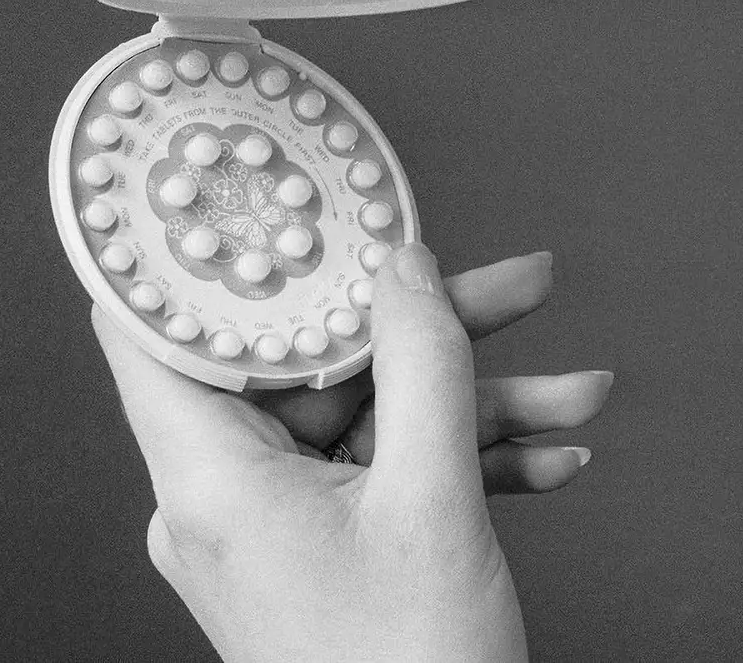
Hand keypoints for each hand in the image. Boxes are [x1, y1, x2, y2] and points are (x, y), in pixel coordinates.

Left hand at [94, 244, 610, 660]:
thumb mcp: (434, 502)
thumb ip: (424, 366)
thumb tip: (407, 269)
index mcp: (215, 482)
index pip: (167, 331)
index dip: (215, 256)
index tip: (266, 193)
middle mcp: (232, 499)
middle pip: (318, 365)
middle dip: (430, 328)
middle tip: (511, 283)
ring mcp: (283, 526)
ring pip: (374, 418)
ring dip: (480, 401)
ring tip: (575, 390)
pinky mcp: (330, 549)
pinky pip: (394, 472)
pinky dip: (470, 458)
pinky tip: (551, 455)